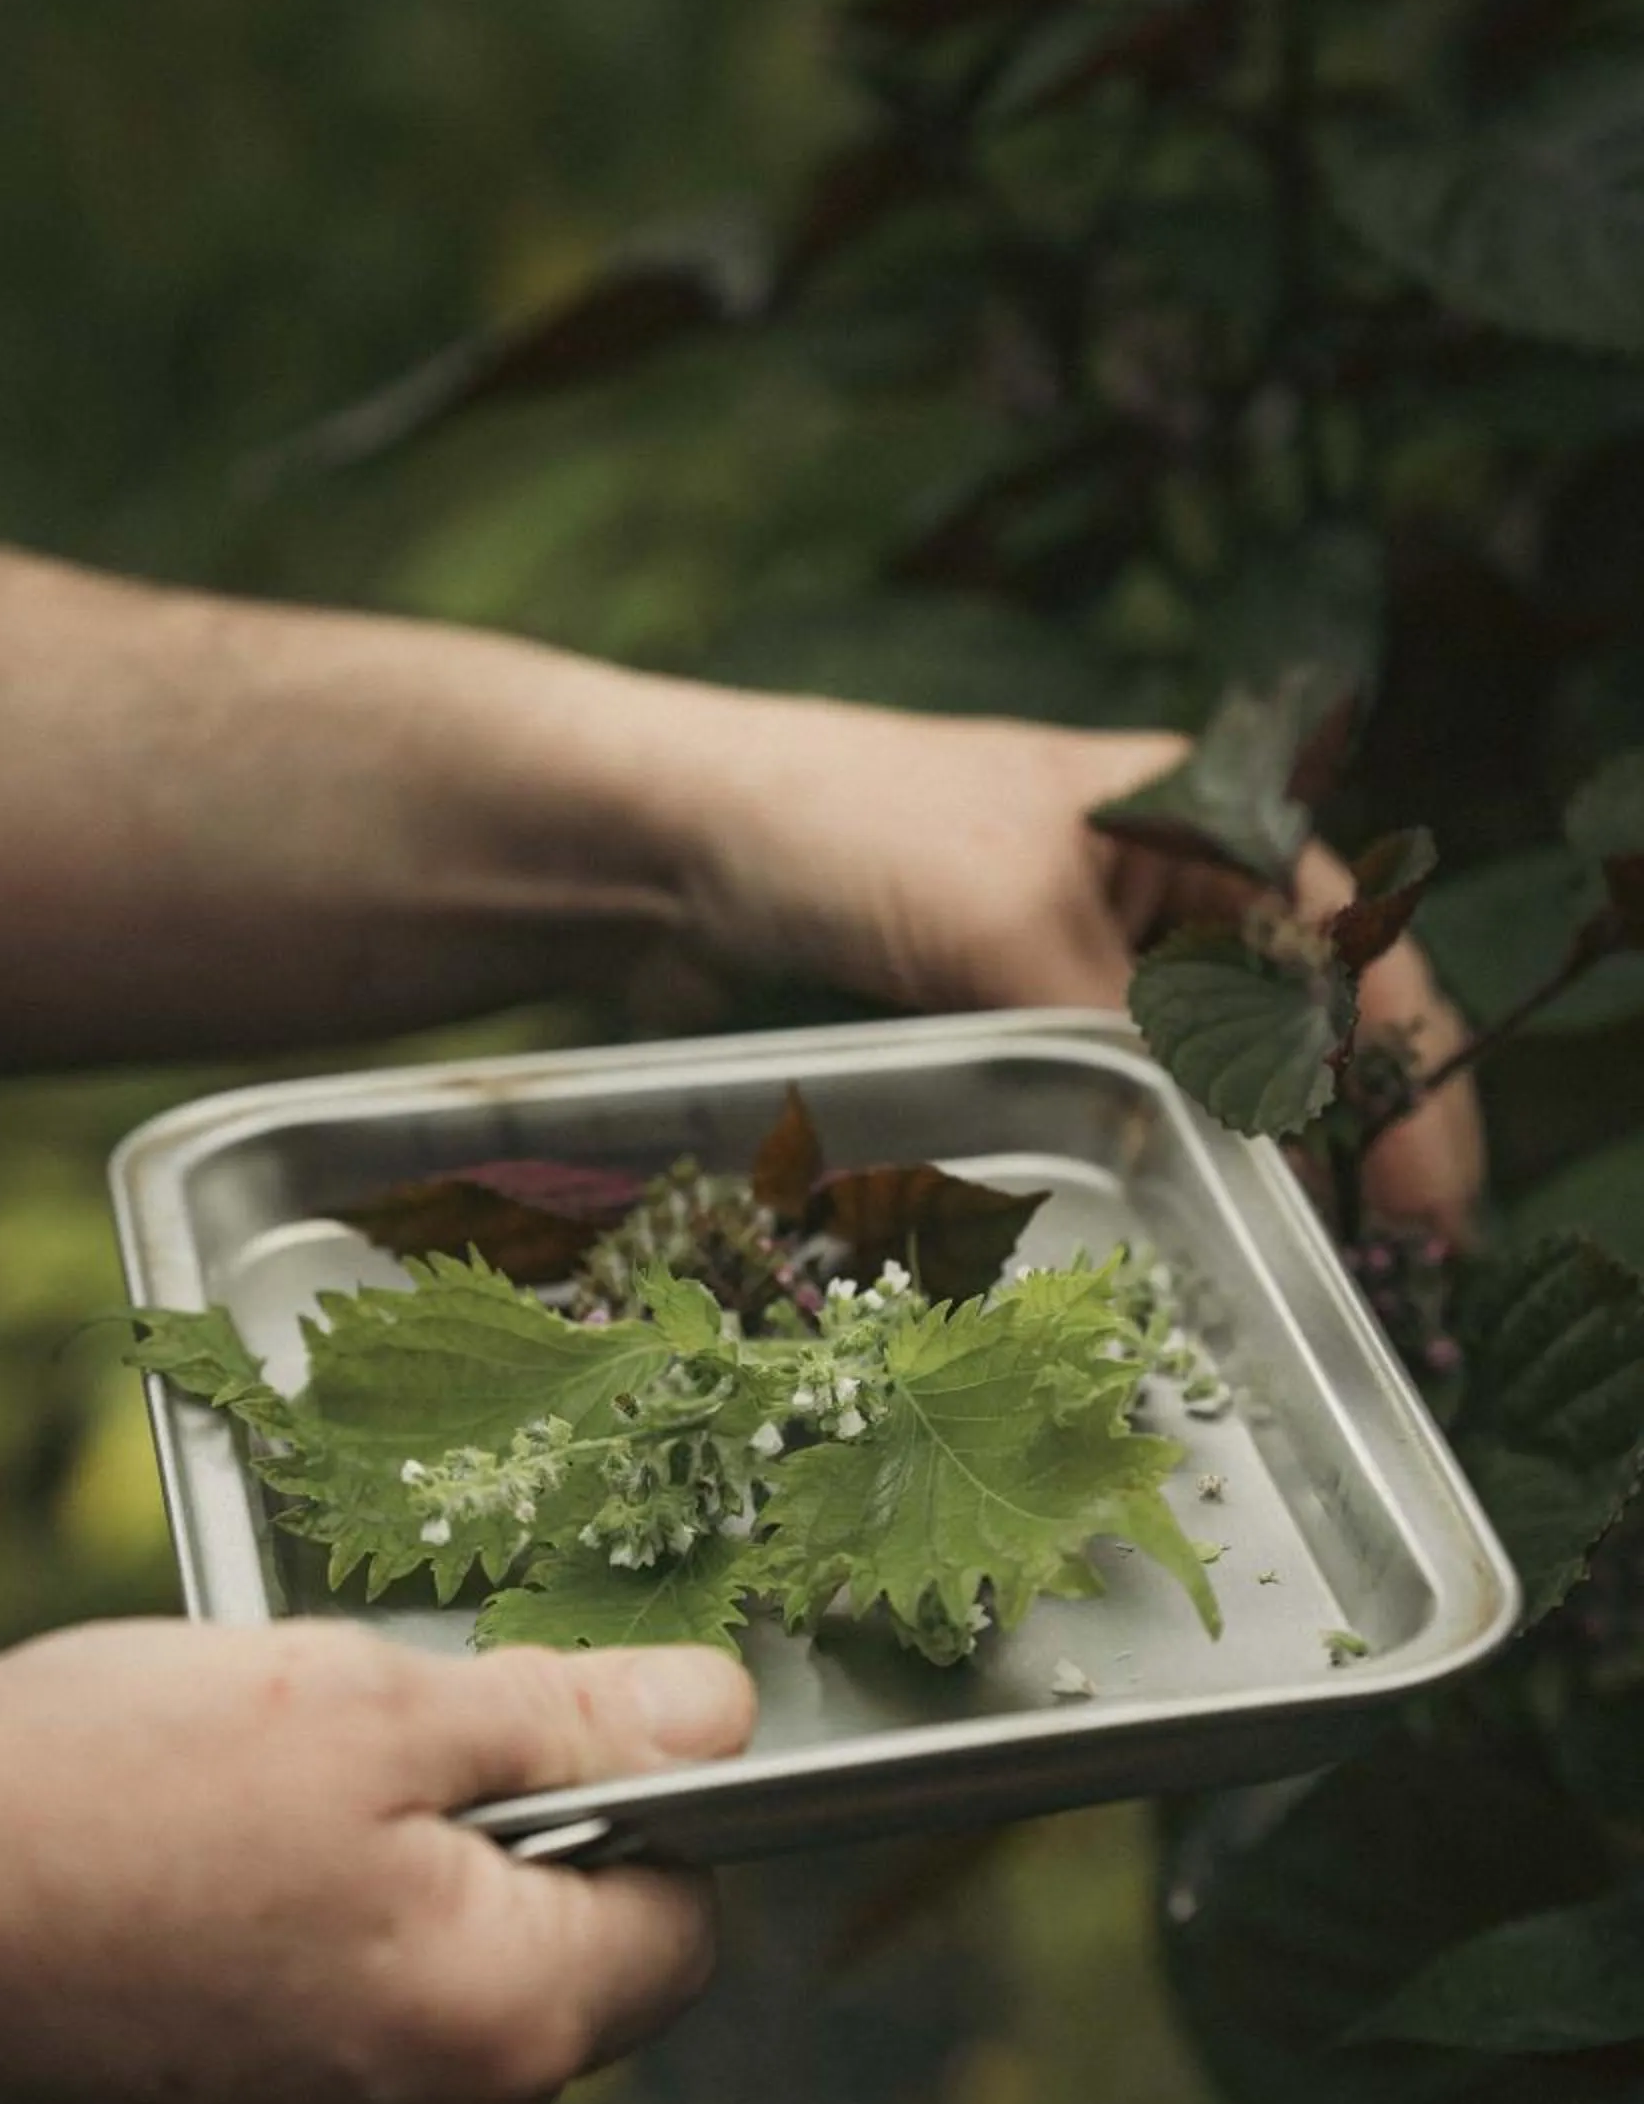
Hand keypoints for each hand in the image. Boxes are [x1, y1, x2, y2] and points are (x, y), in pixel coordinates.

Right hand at [0, 1620, 752, 2103]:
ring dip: (354, 1978)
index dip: (619, 1819)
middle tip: (323, 1796)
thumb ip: (564, 1717)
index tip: (517, 1760)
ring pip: (407, 2078)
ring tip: (211, 1879)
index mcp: (496, 2026)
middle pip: (537, 2008)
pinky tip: (152, 1972)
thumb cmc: (83, 1800)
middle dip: (470, 1894)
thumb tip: (716, 1713)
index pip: (677, 1929)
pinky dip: (253, 2060)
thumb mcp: (354, 1698)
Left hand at [663, 697, 1480, 1235]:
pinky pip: (1113, 1099)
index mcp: (1205, 821)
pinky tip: (1170, 1234)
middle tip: (1370, 1282)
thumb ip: (1139, 1042)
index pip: (1359, 962)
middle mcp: (1164, 884)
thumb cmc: (850, 826)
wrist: (673, 833)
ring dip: (1243, 1169)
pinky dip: (1149, 1162)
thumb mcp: (1014, 926)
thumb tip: (1241, 1164)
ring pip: (1205, 1077)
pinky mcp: (1011, 1007)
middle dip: (1339, 1150)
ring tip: (1281, 1280)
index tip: (1430, 1216)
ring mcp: (1086, 948)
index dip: (1411, 1090)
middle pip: (1296, 1032)